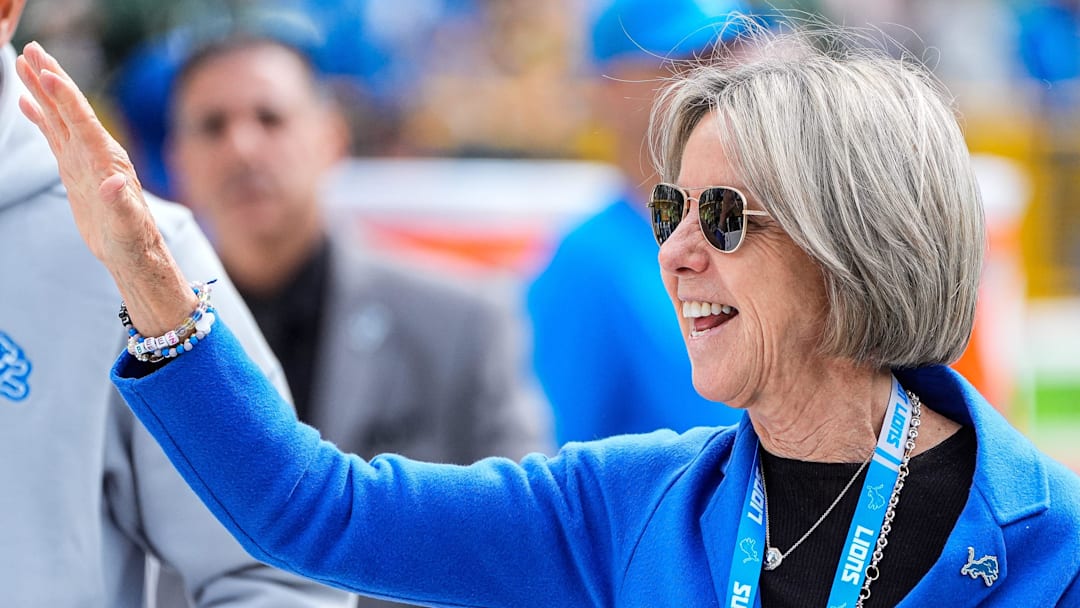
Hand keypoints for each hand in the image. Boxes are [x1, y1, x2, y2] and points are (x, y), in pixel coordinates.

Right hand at [16, 41, 196, 334]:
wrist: (132, 252)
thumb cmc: (132, 240)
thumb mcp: (127, 224)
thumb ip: (120, 203)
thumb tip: (114, 183)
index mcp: (108, 160)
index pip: (83, 120)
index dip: (65, 95)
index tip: (46, 70)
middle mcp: (97, 153)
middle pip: (70, 108)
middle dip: (52, 78)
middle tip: (32, 49)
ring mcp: (85, 159)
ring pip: (59, 116)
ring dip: (43, 89)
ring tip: (24, 62)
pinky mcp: (75, 169)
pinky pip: (54, 135)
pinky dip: (40, 115)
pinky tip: (26, 101)